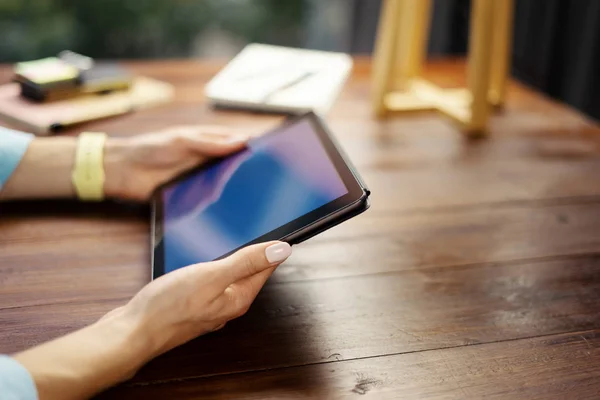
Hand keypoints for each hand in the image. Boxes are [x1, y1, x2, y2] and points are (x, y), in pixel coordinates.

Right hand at [15, 241, 291, 399]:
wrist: (133, 332)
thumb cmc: (169, 306)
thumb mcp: (212, 276)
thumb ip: (246, 262)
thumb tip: (282, 249)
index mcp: (239, 297)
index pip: (265, 267)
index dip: (272, 246)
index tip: (280, 228)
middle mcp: (228, 305)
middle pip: (249, 272)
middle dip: (255, 252)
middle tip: (260, 229)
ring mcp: (210, 307)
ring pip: (229, 277)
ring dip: (234, 259)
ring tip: (238, 240)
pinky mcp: (193, 306)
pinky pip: (212, 283)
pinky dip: (214, 268)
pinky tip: (205, 261)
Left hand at [104, 125, 248, 200]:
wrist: (123, 172)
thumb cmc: (150, 148)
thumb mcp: (182, 140)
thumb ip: (211, 142)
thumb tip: (242, 141)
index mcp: (210, 142)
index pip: (240, 142)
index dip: (256, 145)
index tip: (273, 148)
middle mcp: (210, 161)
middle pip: (238, 168)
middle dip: (248, 172)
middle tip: (262, 177)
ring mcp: (203, 180)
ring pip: (226, 186)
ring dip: (231, 190)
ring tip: (237, 191)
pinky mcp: (194, 198)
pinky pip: (210, 202)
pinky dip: (215, 204)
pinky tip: (217, 205)